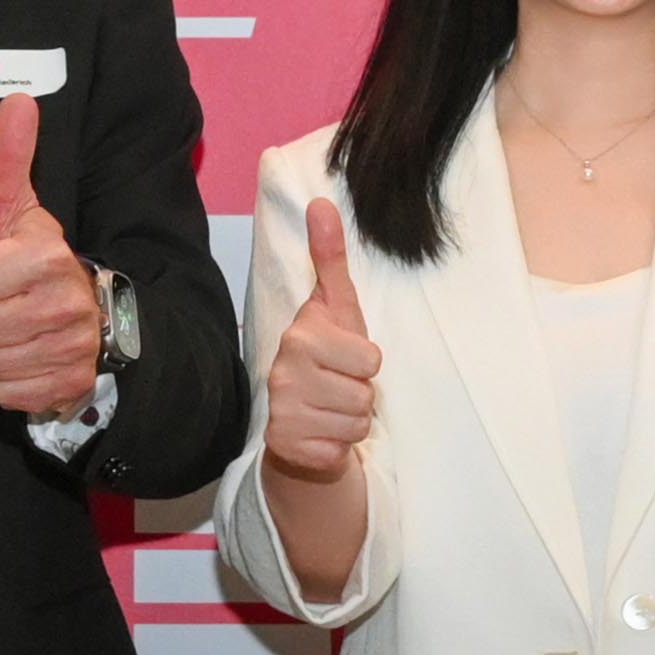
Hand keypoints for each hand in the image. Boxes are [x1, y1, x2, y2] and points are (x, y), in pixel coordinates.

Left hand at [0, 93, 103, 420]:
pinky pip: (6, 393)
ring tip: (19, 329)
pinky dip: (13, 381)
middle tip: (7, 303)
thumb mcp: (18, 211)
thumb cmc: (38, 263)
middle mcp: (65, 306)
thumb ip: (11, 159)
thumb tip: (17, 101)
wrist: (94, 317)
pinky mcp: (68, 388)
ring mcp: (71, 351)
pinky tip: (31, 358)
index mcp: (47, 258)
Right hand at [262, 195, 381, 485]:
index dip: (366, 363)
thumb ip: (330, 259)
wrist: (297, 416)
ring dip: (352, 421)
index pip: (372, 360)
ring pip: (357, 423)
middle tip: (338, 387)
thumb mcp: (336, 308)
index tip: (344, 359)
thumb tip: (322, 203)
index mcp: (301, 337)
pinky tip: (322, 433)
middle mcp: (284, 374)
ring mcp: (283, 412)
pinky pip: (340, 451)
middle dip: (361, 394)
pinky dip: (338, 447)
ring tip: (331, 409)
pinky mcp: (286, 446)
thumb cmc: (327, 357)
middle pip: (366, 394)